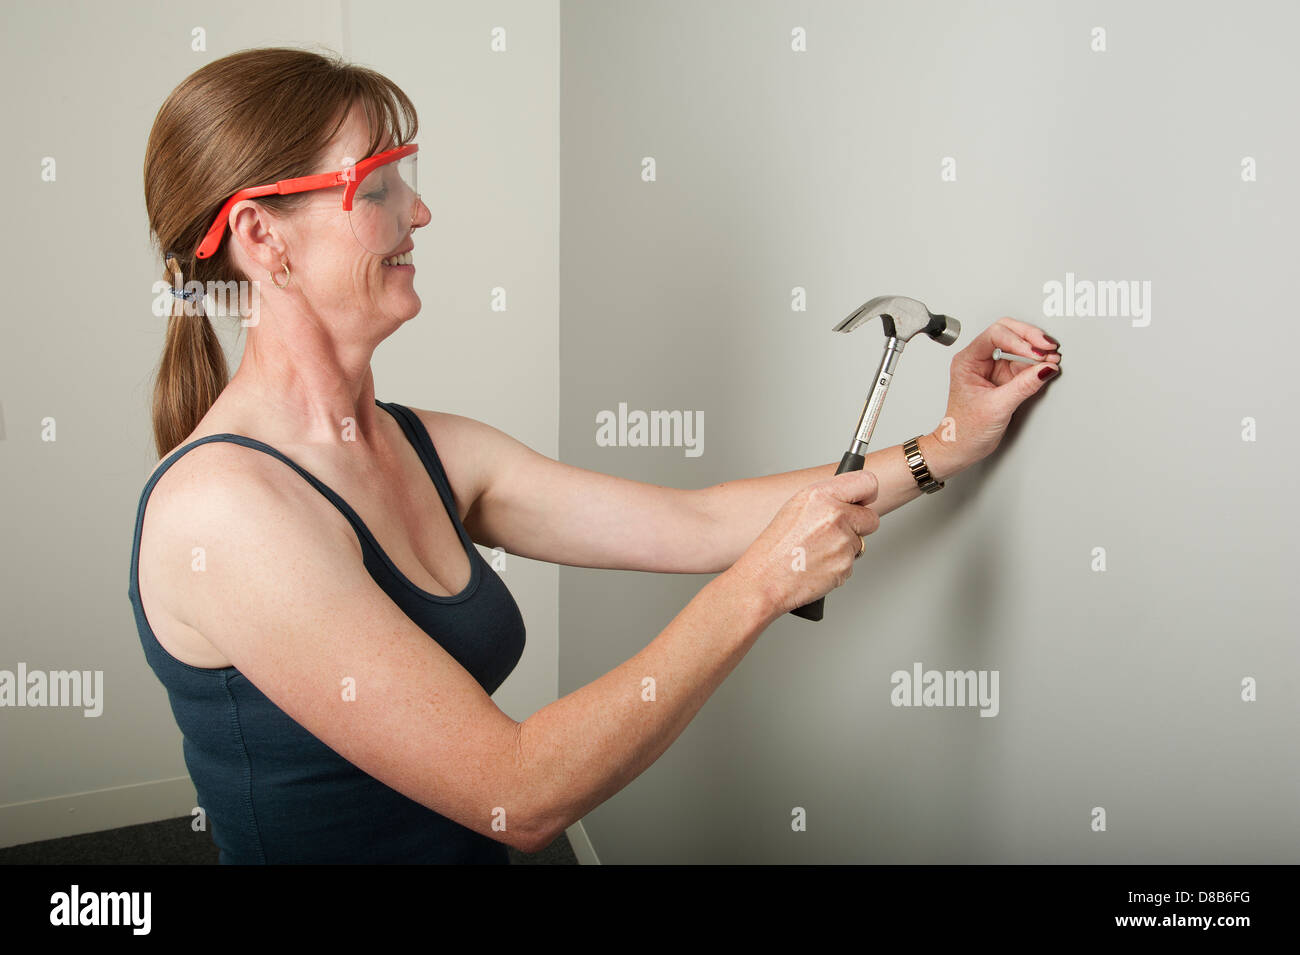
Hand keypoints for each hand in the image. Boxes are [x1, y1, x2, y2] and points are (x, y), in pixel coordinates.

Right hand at [727, 469, 880, 618]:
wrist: (764, 580)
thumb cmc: (775, 547)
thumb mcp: (796, 507)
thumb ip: (828, 498)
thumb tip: (852, 497)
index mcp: (820, 495)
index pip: (867, 482)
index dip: (867, 494)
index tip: (862, 500)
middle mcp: (834, 515)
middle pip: (871, 518)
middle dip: (859, 526)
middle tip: (834, 532)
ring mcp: (842, 541)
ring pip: (860, 543)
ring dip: (844, 548)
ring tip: (816, 551)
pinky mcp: (845, 565)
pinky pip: (851, 563)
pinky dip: (838, 565)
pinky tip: (817, 564)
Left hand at [934, 317, 1060, 465]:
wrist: (960, 448)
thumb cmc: (964, 429)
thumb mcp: (997, 407)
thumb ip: (1023, 386)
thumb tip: (1045, 368)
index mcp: (967, 360)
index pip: (995, 334)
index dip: (1019, 340)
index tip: (1036, 352)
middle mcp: (978, 360)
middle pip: (1008, 332)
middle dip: (1030, 338)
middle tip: (1048, 347)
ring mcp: (992, 367)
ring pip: (1018, 345)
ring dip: (1037, 350)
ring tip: (1051, 358)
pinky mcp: (1004, 377)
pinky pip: (1023, 362)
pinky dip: (1037, 362)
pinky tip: (1047, 365)